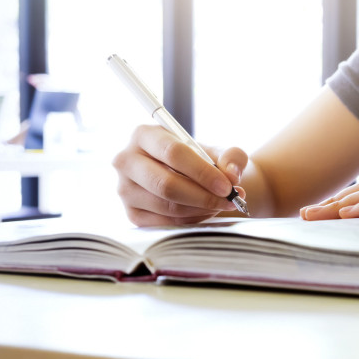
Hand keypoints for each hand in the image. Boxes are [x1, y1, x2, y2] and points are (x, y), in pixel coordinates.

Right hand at [112, 125, 247, 225]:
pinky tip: (205, 212)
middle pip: (166, 184)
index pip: (172, 153)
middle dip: (203, 196)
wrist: (193, 178)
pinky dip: (192, 220)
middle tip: (228, 200)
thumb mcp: (221, 151)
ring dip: (201, 209)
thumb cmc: (204, 160)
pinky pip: (166, 223)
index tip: (227, 186)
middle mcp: (127, 161)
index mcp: (144, 135)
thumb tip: (231, 174)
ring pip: (167, 206)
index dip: (202, 172)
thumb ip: (232, 157)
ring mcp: (125, 190)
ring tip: (221, 204)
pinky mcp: (132, 214)